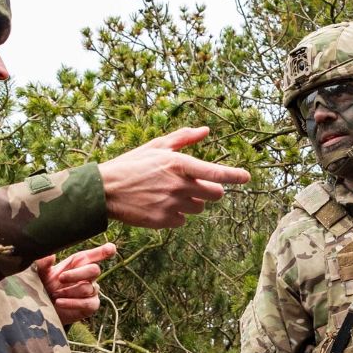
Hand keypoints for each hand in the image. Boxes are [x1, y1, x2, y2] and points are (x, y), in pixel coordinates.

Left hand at [34, 243, 116, 325]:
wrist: (44, 307)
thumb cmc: (45, 285)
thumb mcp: (41, 273)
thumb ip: (43, 264)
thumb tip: (49, 256)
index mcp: (79, 262)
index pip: (96, 255)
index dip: (105, 251)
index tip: (110, 248)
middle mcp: (89, 275)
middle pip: (94, 270)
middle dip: (77, 274)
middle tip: (60, 278)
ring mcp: (92, 290)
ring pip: (88, 288)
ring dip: (69, 291)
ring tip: (55, 294)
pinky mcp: (91, 305)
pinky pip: (87, 303)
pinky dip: (72, 303)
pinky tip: (59, 302)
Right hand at [98, 126, 251, 228]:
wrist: (105, 191)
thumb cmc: (132, 164)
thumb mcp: (157, 146)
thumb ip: (183, 138)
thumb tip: (206, 130)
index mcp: (179, 164)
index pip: (215, 172)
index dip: (234, 175)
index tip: (247, 177)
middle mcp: (178, 185)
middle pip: (215, 195)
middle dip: (210, 190)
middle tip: (193, 185)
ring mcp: (171, 205)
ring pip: (199, 208)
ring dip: (191, 202)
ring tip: (169, 194)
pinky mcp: (163, 222)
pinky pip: (183, 221)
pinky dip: (176, 215)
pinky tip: (160, 205)